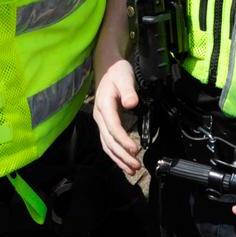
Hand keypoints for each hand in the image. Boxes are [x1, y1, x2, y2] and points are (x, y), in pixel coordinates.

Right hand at [93, 56, 143, 175]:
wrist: (107, 67)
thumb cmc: (117, 72)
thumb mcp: (124, 77)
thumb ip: (128, 90)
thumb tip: (132, 103)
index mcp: (104, 105)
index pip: (113, 127)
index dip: (123, 140)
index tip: (135, 150)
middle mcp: (100, 116)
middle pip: (109, 140)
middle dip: (122, 155)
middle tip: (136, 166)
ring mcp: (101, 121)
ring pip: (107, 145)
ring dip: (118, 158)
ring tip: (132, 169)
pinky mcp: (105, 124)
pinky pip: (108, 142)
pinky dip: (115, 154)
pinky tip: (124, 162)